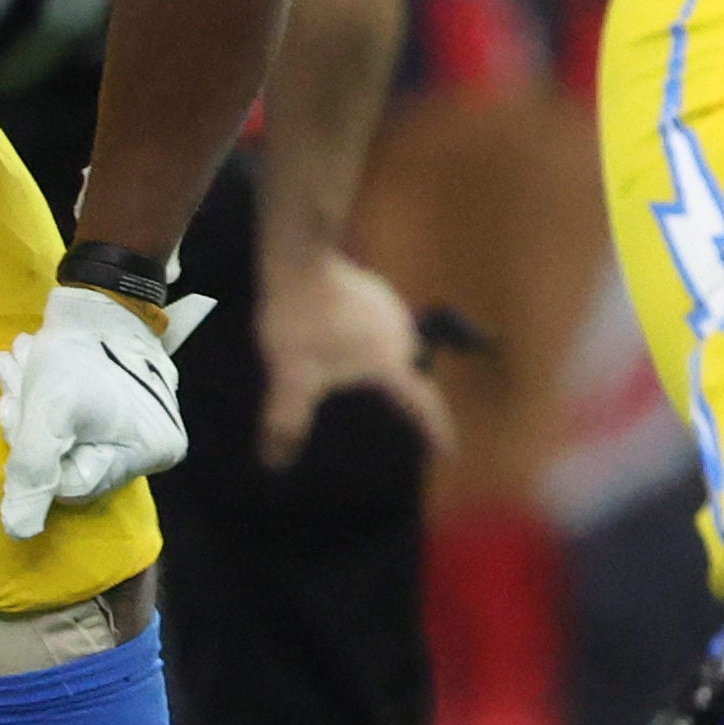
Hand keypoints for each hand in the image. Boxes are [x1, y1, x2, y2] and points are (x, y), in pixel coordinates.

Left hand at [0, 278, 206, 539]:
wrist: (103, 294)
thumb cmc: (76, 350)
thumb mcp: (46, 410)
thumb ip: (31, 470)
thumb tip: (20, 531)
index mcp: (149, 452)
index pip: (71, 486)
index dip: (33, 456)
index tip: (16, 408)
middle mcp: (157, 448)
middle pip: (70, 465)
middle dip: (29, 428)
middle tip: (12, 379)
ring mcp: (147, 428)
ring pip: (70, 443)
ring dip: (32, 411)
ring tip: (16, 366)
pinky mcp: (132, 409)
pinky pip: (81, 424)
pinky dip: (49, 404)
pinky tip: (29, 370)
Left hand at [258, 231, 439, 469]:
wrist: (299, 260)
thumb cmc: (301, 321)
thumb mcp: (291, 378)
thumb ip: (286, 422)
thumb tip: (276, 464)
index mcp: (390, 362)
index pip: (421, 404)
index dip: (435, 430)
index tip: (447, 452)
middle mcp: (402, 335)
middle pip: (413, 374)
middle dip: (408, 396)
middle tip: (397, 416)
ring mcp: (393, 310)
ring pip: (399, 350)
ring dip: (388, 368)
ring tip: (370, 384)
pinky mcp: (379, 293)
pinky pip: (385, 329)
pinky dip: (374, 344)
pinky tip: (350, 344)